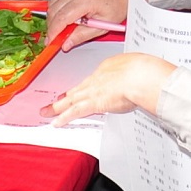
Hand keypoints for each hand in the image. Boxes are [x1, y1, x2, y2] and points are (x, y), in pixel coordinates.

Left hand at [45, 52, 177, 125]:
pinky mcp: (94, 103)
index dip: (82, 88)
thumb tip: (138, 77)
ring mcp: (93, 90)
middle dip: (64, 97)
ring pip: (71, 100)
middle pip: (77, 89)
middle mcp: (97, 78)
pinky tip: (56, 122)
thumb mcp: (138, 67)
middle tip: (53, 102)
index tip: (77, 92)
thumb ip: (134, 75)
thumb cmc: (144, 70)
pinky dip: (64, 117)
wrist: (142, 75)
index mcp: (107, 68)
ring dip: (57, 107)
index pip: (91, 81)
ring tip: (46, 112)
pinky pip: (75, 111)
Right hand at [46, 0, 137, 48]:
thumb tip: (65, 44)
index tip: (50, 41)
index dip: (53, 31)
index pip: (62, 17)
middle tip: (55, 37)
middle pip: (54, 9)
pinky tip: (67, 15)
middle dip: (52, 25)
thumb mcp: (102, 27)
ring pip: (53, 2)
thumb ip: (81, 36)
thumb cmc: (118, 7)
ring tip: (62, 27)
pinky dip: (59, 7)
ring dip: (54, 16)